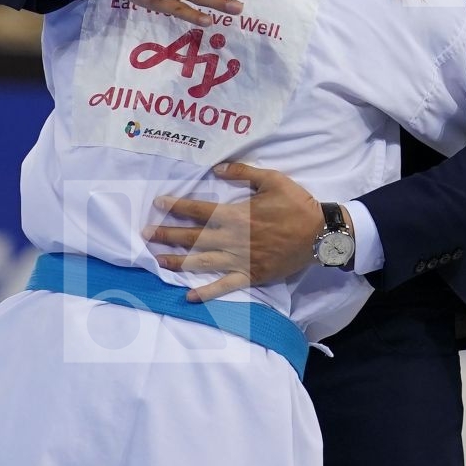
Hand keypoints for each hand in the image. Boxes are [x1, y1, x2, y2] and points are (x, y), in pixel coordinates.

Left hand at [147, 162, 325, 301]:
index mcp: (236, 215)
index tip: (159, 204)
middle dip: (168, 235)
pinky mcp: (250, 275)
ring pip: (202, 261)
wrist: (319, 234)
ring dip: (178, 261)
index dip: (177, 207)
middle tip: (146, 235)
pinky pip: (224, 285)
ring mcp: (240, 259)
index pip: (199, 210)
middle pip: (194, 237)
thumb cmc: (296, 204)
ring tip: (157, 261)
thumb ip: (243, 173)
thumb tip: (217, 169)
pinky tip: (188, 296)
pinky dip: (206, 292)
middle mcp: (233, 239)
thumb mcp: (272, 179)